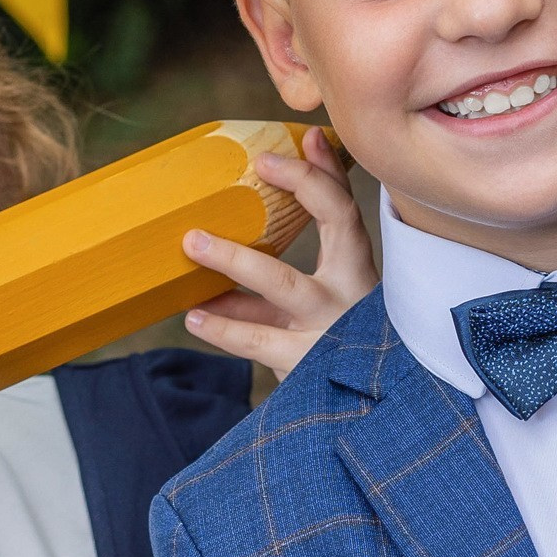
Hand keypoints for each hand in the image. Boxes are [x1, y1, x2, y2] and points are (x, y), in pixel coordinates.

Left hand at [182, 128, 375, 380]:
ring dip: (235, 259)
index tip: (297, 143)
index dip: (323, 173)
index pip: (347, 210)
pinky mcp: (309, 363)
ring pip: (284, 282)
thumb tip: (214, 247)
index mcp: (357, 273)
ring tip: (192, 242)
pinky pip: (258, 340)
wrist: (363, 413)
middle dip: (306, 186)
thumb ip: (273, 282)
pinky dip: (223, 327)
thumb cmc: (322, 350)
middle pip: (339, 225)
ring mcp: (334, 327)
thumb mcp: (303, 313)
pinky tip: (194, 317)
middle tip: (261, 163)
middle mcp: (353, 294)